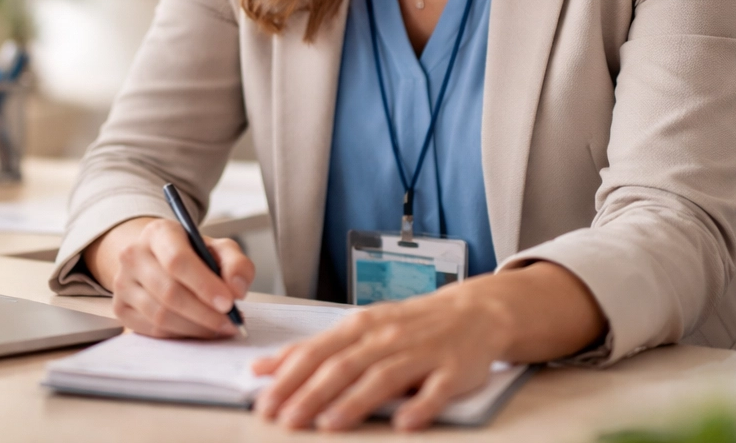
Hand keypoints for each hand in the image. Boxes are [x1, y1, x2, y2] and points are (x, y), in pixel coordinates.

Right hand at [83, 216, 254, 338]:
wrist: (158, 260)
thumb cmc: (192, 255)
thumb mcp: (218, 249)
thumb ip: (236, 264)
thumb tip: (237, 289)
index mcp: (158, 233)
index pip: (177, 261)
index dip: (204, 285)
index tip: (228, 303)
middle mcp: (133, 255)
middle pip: (169, 292)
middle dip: (204, 313)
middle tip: (230, 322)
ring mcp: (122, 282)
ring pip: (160, 315)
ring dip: (195, 327)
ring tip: (218, 327)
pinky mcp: (120, 308)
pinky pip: (153, 330)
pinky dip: (180, 334)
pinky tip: (197, 329)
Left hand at [252, 261, 603, 431]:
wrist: (473, 311)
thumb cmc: (408, 325)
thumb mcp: (359, 328)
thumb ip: (314, 349)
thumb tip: (263, 369)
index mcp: (361, 326)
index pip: (317, 351)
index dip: (288, 376)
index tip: (263, 400)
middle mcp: (387, 336)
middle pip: (343, 365)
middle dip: (310, 393)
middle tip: (284, 419)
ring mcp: (421, 352)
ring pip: (383, 376)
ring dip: (355, 401)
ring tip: (329, 424)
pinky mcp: (452, 370)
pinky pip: (436, 390)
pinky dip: (420, 406)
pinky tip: (405, 423)